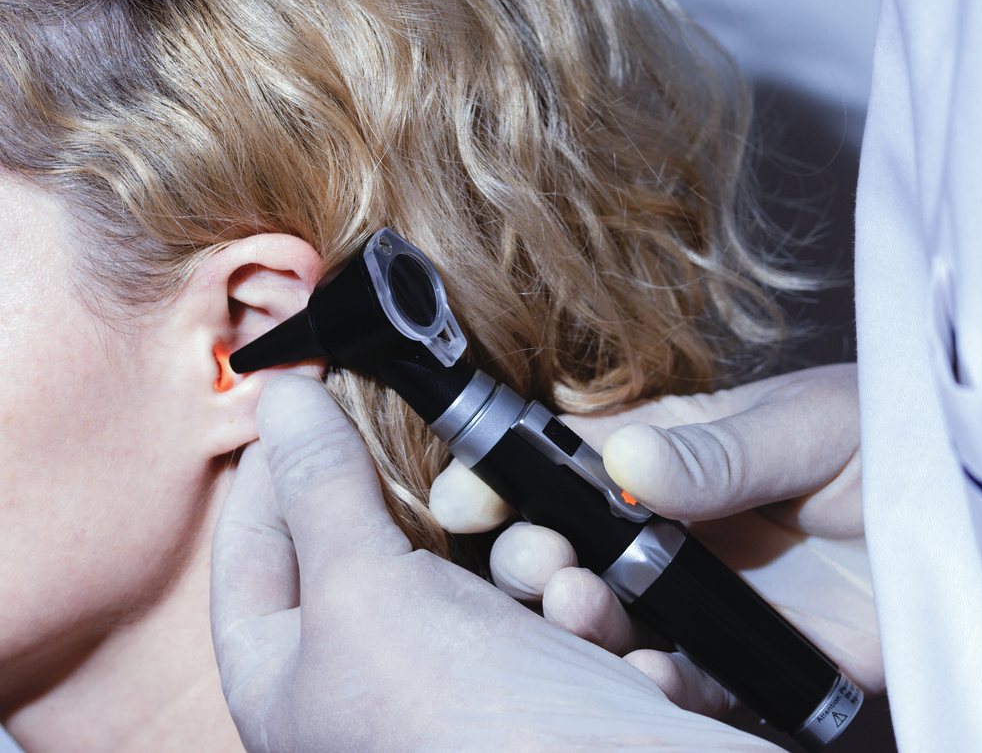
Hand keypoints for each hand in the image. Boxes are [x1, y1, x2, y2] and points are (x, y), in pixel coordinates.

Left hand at [210, 376, 778, 751]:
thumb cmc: (478, 731)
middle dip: (445, 514)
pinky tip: (606, 637)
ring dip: (536, 564)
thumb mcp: (368, 589)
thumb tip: (277, 393)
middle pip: (386, 550)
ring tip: (562, 588)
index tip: (313, 389)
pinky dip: (584, 613)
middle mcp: (371, 692)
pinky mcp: (551, 691)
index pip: (250, 548)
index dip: (276, 464)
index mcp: (290, 685)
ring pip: (488, 572)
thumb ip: (321, 486)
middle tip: (473, 482)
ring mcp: (466, 696)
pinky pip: (557, 612)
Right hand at [430, 363, 883, 718]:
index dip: (510, 477)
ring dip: (579, 623)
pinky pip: (681, 680)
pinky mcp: (745, 656)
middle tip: (541, 565)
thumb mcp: (810, 427)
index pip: (569, 458)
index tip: (470, 499)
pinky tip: (646, 674)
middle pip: (572, 545)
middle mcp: (673, 524)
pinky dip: (652, 685)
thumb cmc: (896, 438)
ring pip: (611, 619)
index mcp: (674, 447)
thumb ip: (722, 451)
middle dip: (531, 557)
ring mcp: (705, 593)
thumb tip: (626, 457)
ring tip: (579, 611)